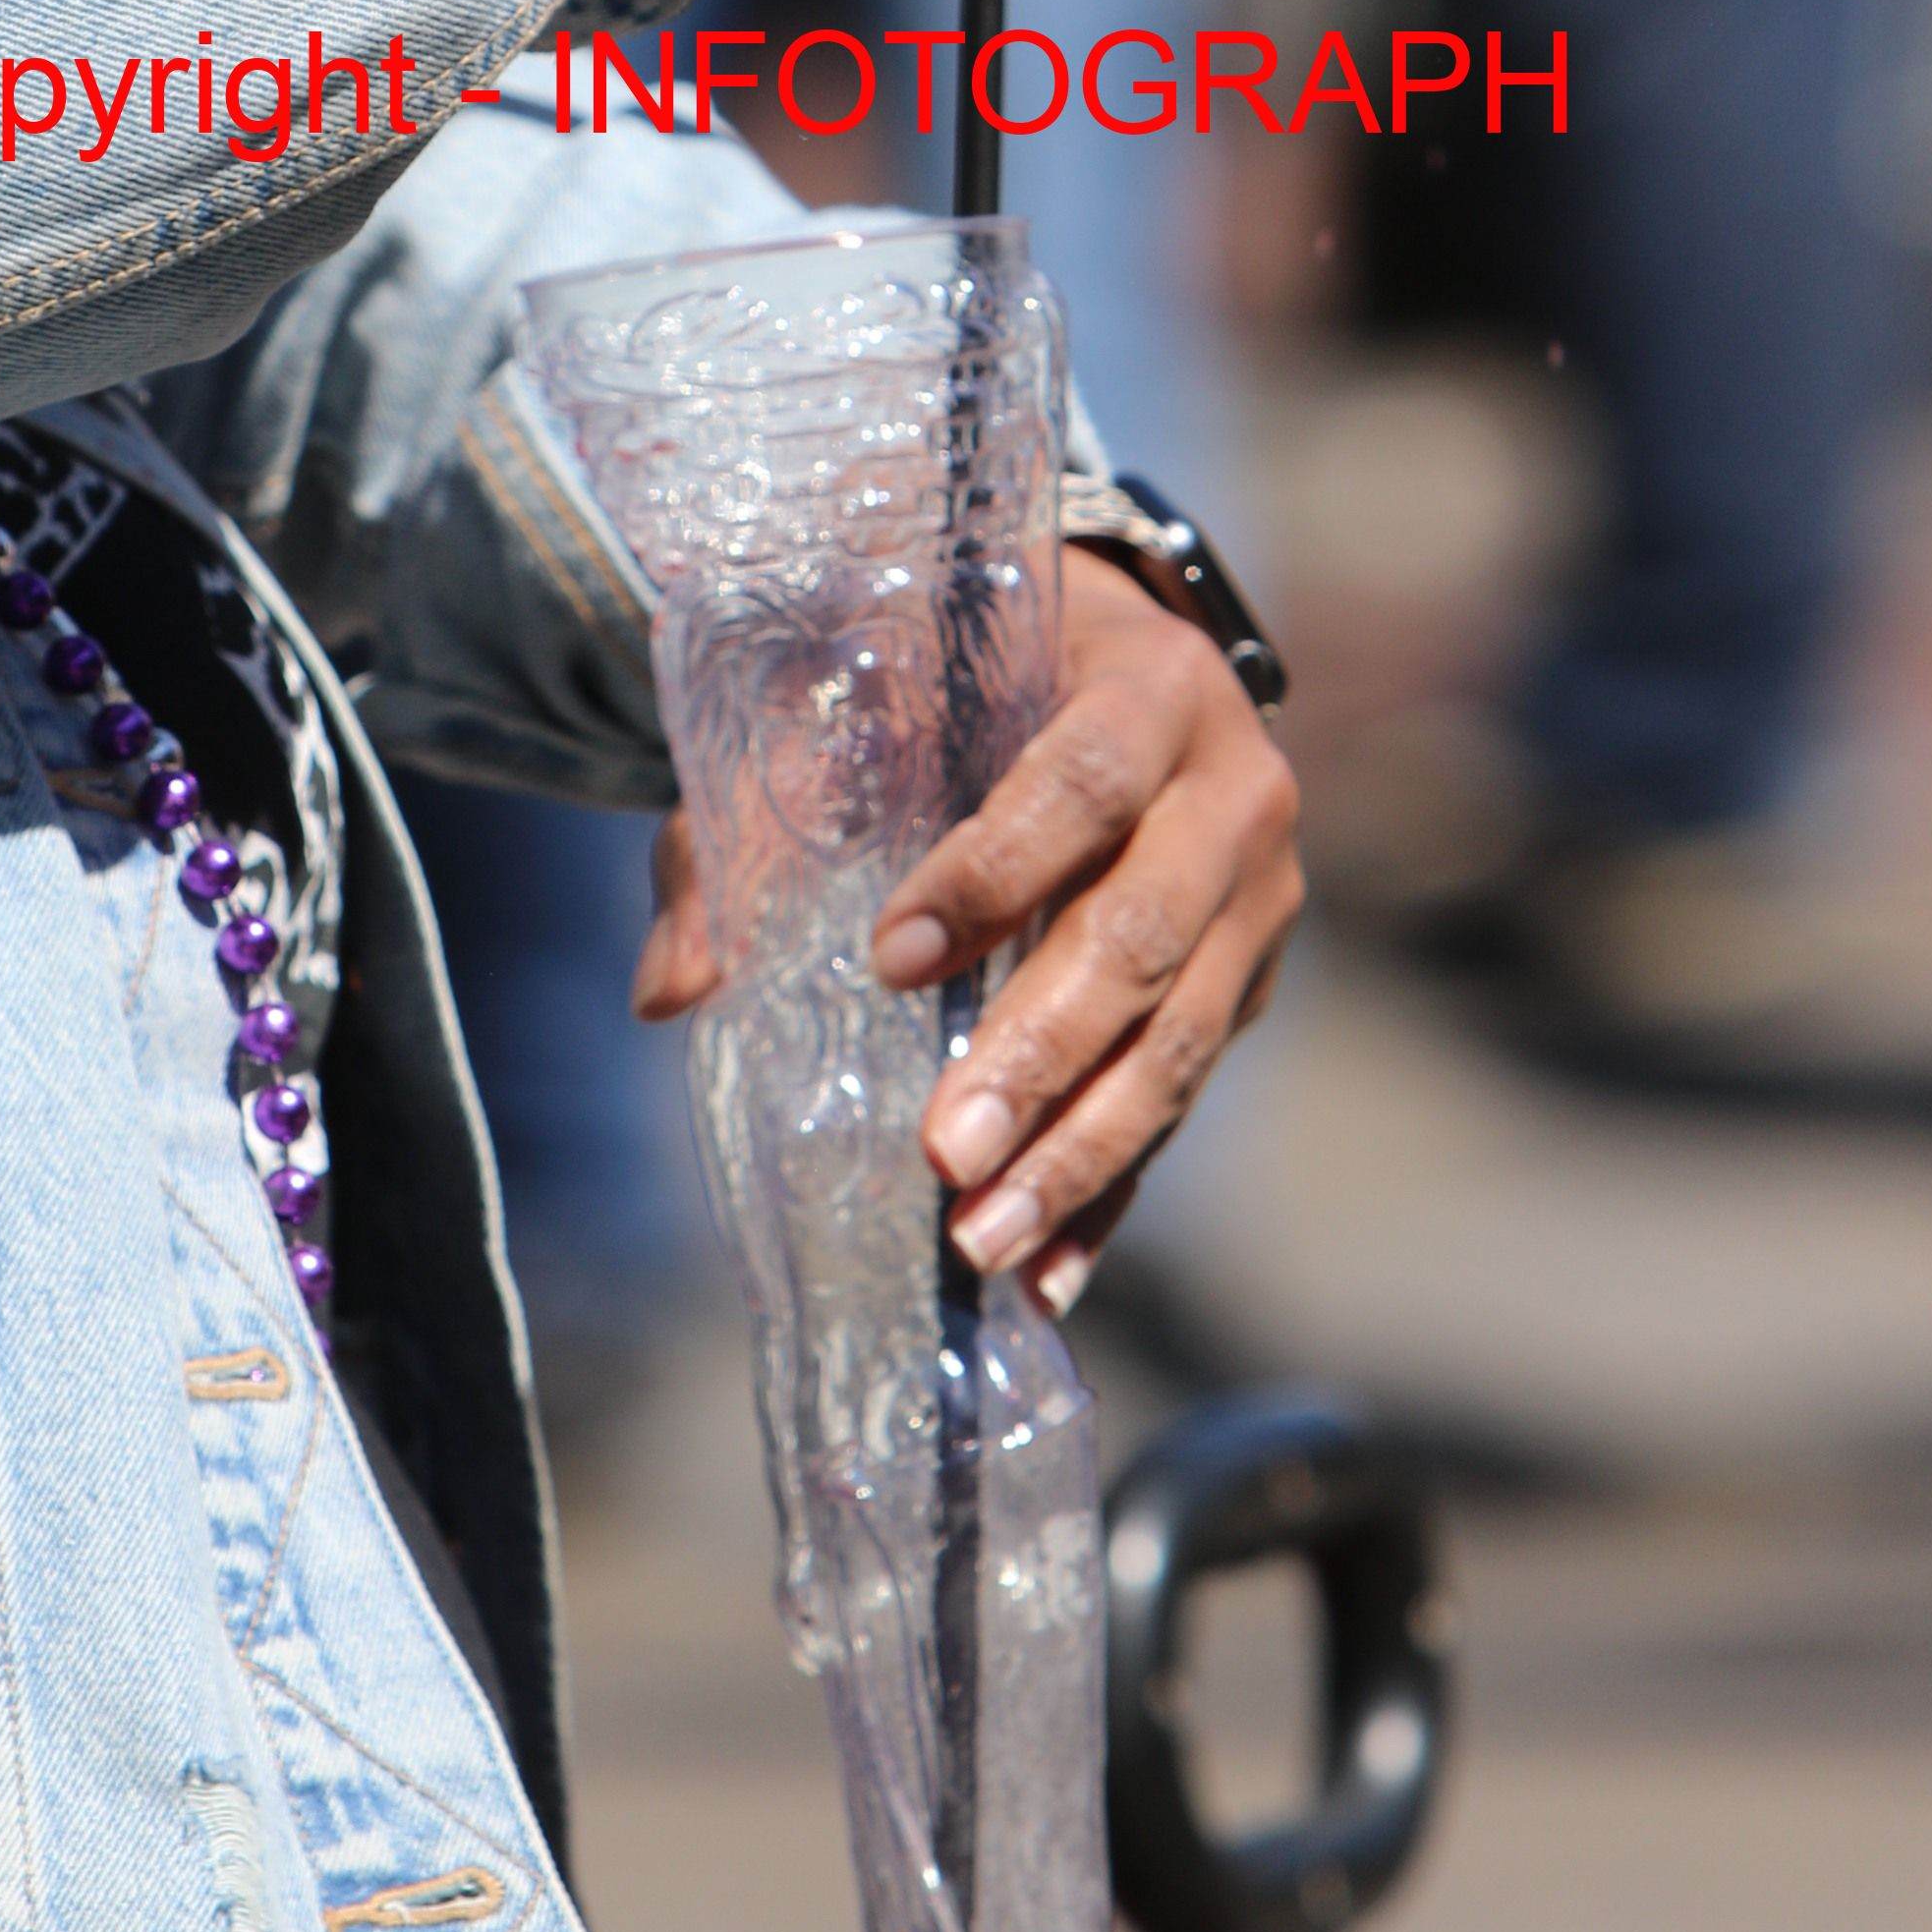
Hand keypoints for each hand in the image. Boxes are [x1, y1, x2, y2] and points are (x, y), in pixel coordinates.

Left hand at [631, 548, 1302, 1302]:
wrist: (1089, 655)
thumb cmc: (951, 672)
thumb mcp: (855, 699)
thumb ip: (759, 822)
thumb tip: (674, 990)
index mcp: (1146, 681)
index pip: (1083, 782)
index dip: (995, 872)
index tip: (892, 961)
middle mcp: (1231, 788)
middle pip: (1147, 930)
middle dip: (1044, 1051)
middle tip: (947, 1152)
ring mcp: (1258, 898)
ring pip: (1184, 1037)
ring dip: (1080, 1152)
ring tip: (982, 1240)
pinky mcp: (1246, 983)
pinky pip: (1184, 1099)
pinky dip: (1112, 1191)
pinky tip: (1048, 1276)